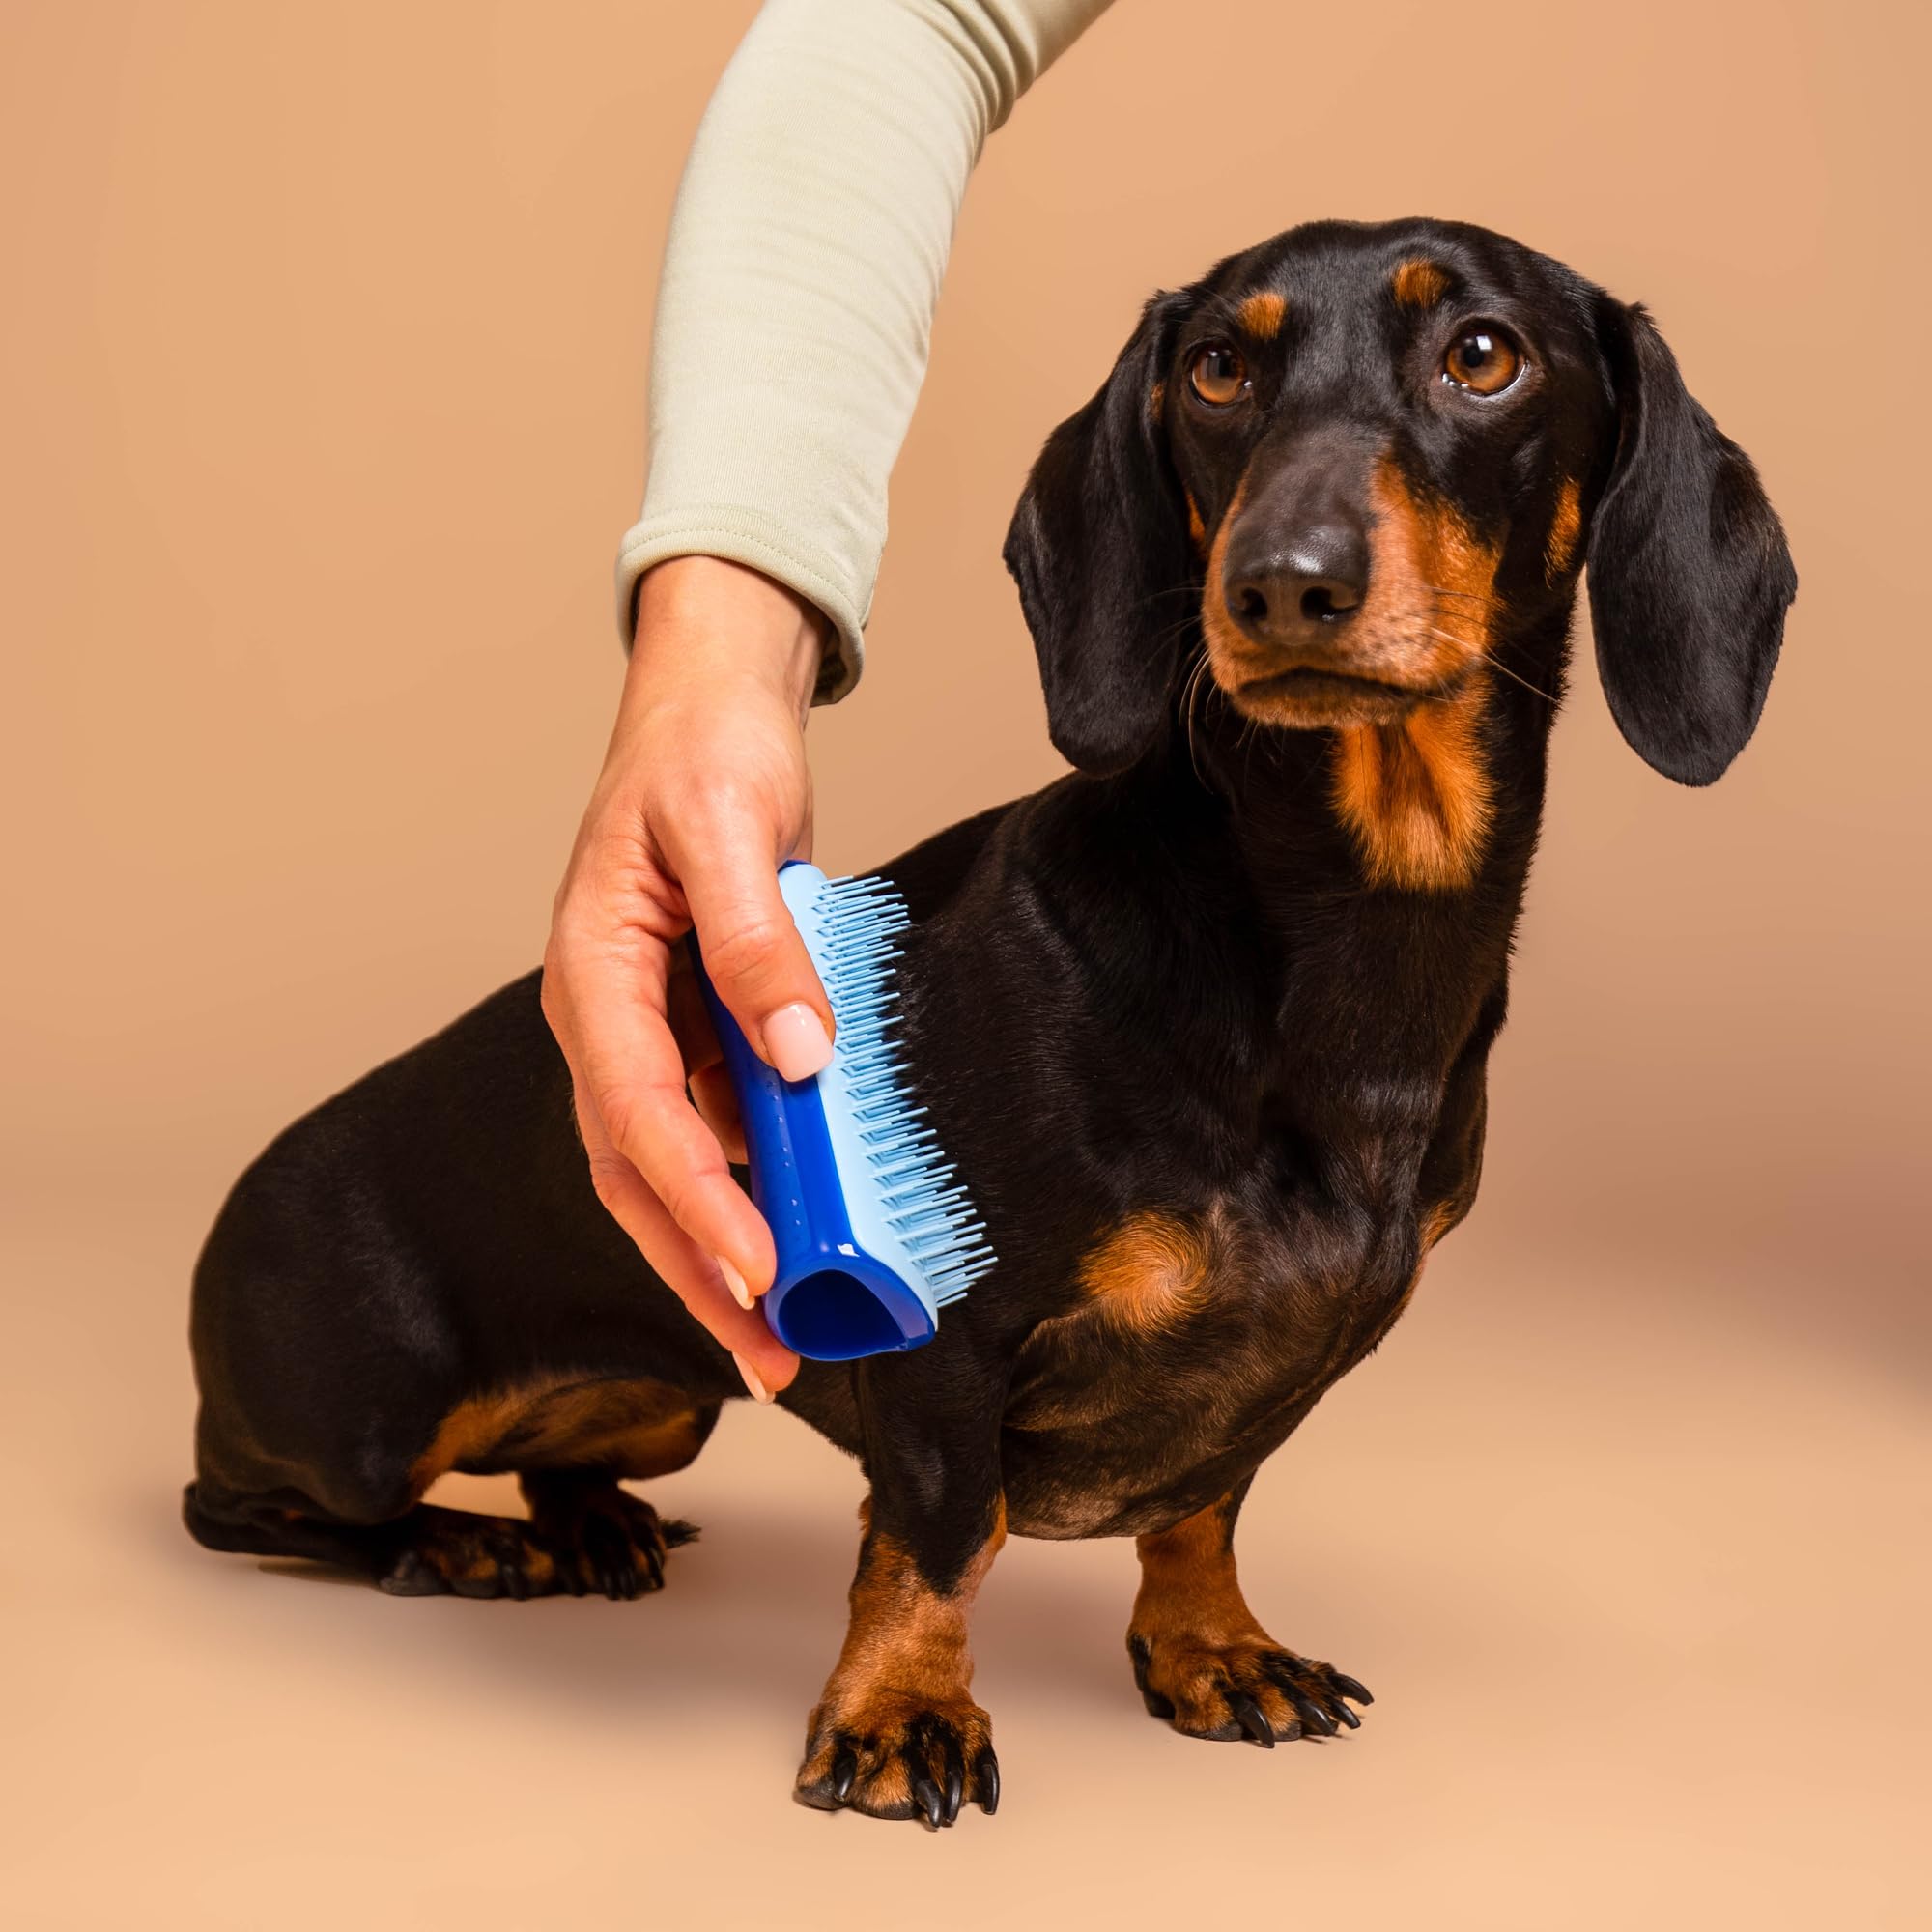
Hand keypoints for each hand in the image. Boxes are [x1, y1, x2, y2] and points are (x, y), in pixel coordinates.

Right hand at [543, 556, 835, 1400]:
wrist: (711, 713)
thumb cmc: (705, 754)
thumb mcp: (730, 827)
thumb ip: (755, 941)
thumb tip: (797, 1053)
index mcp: (591, 973)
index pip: (635, 1110)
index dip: (694, 1199)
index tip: (758, 1270)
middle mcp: (607, 1019)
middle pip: (639, 1173)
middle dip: (699, 1269)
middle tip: (771, 1353)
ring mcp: (649, 1032)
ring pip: (673, 1166)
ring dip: (725, 1247)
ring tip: (791, 1327)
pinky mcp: (696, 1032)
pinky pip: (719, 1127)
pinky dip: (757, 1183)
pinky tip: (806, 1229)